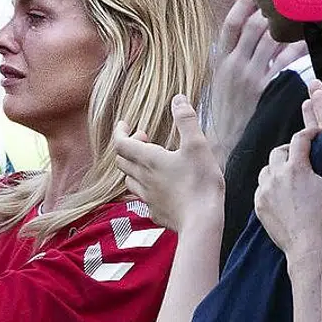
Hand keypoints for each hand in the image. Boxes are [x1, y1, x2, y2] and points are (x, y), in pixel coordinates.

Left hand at [113, 95, 224, 232]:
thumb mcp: (198, 145)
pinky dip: (145, 188)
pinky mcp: (156, 212)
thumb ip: (186, 120)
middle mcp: (142, 178)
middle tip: (145, 139)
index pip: (121, 143)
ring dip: (134, 167)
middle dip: (129, 146)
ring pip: (129, 180)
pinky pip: (142, 198)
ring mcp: (147, 198)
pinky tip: (158, 187)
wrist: (202, 222)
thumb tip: (178, 99)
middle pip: (121, 161)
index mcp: (149, 160)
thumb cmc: (200, 182)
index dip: (119, 131)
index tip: (125, 124)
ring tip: (149, 162)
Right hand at [205, 0, 309, 162]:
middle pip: (253, 26)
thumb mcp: (217, 76)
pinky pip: (282, 61)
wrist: (223, 136)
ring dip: (286, 25)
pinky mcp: (263, 86)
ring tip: (298, 13)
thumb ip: (229, 53)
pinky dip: (294, 48)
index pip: (230, 23)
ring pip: (270, 40)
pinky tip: (304, 40)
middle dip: (270, 10)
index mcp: (219, 58)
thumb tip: (243, 29)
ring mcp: (249, 75)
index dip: (243, 5)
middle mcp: (233, 63)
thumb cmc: (223, 104)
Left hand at [254, 128, 321, 257]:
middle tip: (302, 155)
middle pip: (279, 152)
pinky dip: (269, 186)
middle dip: (291, 150)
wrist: (309, 245)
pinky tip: (281, 192)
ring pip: (266, 170)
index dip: (310, 133)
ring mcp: (264, 192)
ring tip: (290, 174)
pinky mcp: (259, 206)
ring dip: (277, 167)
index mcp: (296, 168)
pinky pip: (260, 188)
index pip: (299, 139)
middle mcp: (276, 176)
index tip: (317, 135)